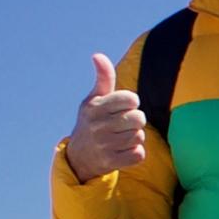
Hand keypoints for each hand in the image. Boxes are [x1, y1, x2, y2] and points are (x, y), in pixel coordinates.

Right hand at [63, 54, 147, 177]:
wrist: (79, 156)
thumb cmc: (93, 121)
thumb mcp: (94, 99)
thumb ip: (103, 78)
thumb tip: (98, 55)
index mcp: (95, 107)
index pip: (131, 99)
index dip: (132, 102)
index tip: (123, 106)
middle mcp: (98, 125)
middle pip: (139, 118)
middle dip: (136, 120)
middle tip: (124, 124)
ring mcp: (104, 145)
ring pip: (140, 137)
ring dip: (135, 138)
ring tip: (121, 138)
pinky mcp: (110, 162)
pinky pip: (139, 155)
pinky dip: (135, 153)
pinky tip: (122, 151)